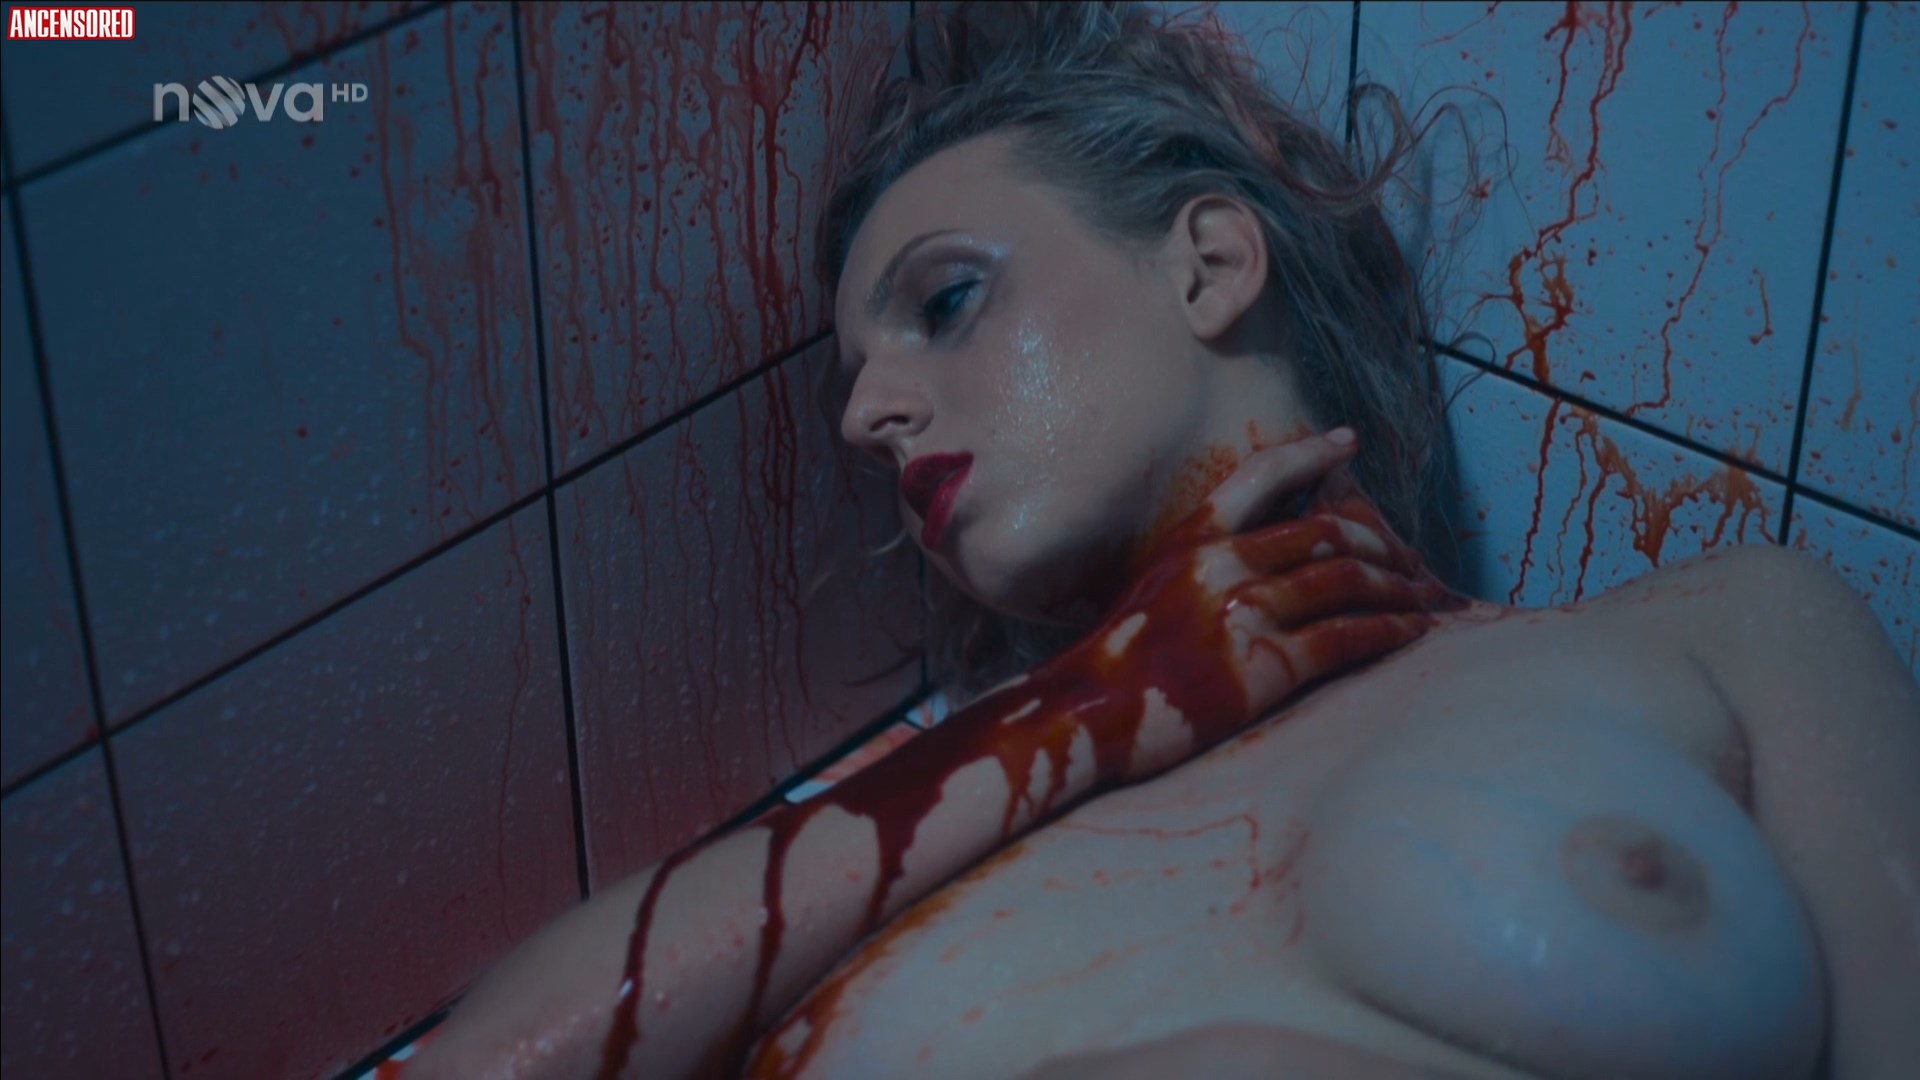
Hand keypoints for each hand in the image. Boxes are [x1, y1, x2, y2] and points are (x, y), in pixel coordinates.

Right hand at [1042, 429, 1453, 787]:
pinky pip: (1347, 636)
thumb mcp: (1149, 589)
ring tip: (1421, 596)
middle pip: (1326, 532)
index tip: (1347, 441)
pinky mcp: (1265, 665)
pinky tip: (1411, 633)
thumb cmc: (1114, 664)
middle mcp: (1222, 565)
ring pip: (1346, 581)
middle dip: (1379, 540)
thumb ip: (1200, 566)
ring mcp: (1245, 613)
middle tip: (1408, 555)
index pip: (1263, 476)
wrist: (1084, 718)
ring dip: (1396, 587)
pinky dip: (1389, 630)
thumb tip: (1258, 560)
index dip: (1311, 453)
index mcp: (1192, 539)